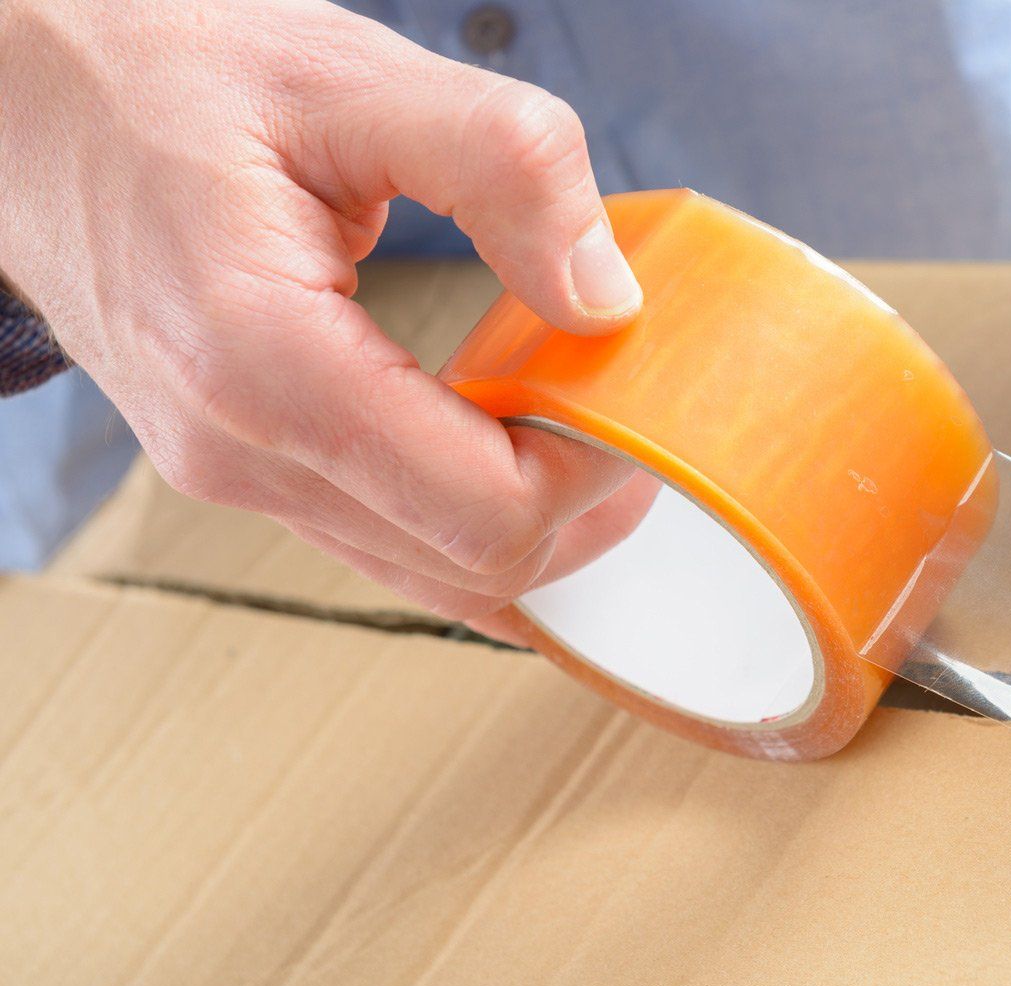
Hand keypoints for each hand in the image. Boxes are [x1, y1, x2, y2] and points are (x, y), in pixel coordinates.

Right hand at [0, 0, 652, 636]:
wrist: (26, 99)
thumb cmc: (161, 74)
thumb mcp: (351, 79)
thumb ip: (502, 167)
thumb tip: (606, 296)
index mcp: (263, 363)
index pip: (483, 510)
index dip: (594, 473)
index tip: (637, 399)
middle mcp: (239, 451)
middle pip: (472, 566)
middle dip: (582, 509)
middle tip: (637, 423)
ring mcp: (234, 474)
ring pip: (432, 574)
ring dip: (534, 525)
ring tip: (591, 435)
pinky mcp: (244, 468)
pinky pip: (388, 544)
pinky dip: (471, 524)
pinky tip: (521, 464)